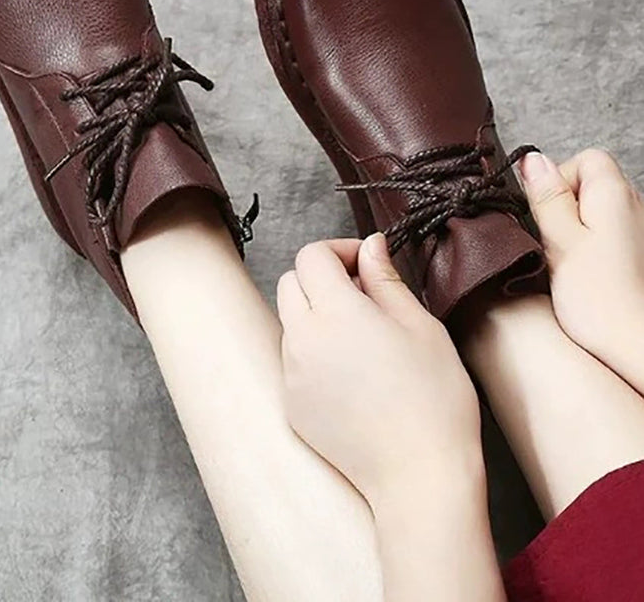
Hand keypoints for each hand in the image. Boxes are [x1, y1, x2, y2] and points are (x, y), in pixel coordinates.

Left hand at [276, 233, 483, 508]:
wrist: (419, 476)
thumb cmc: (434, 399)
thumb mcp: (420, 325)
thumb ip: (386, 279)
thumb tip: (370, 246)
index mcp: (335, 312)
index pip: (311, 255)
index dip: (339, 251)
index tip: (367, 265)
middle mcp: (303, 339)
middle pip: (291, 282)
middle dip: (322, 278)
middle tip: (364, 295)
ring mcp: (292, 374)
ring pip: (290, 321)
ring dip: (316, 314)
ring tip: (362, 337)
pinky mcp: (292, 405)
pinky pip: (293, 361)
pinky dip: (314, 353)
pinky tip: (354, 374)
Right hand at [520, 148, 643, 393]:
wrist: (637, 347)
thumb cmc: (601, 301)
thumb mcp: (560, 241)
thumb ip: (546, 197)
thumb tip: (532, 160)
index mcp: (614, 193)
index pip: (585, 159)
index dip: (557, 179)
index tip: (544, 213)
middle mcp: (633, 205)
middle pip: (590, 185)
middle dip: (563, 208)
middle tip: (552, 243)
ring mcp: (638, 232)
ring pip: (596, 214)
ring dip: (576, 233)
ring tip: (567, 265)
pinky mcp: (636, 257)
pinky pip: (607, 239)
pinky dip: (592, 252)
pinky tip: (584, 279)